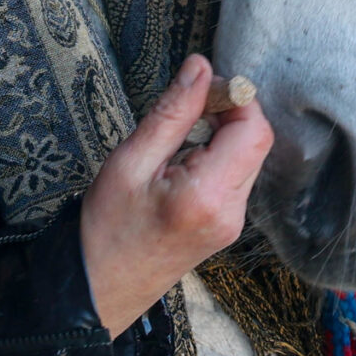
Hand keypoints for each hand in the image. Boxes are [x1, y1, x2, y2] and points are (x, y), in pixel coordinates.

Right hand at [77, 55, 272, 331]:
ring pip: (249, 157)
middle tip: (186, 111)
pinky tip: (183, 164)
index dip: (236, 98)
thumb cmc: (105, 228)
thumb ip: (172, 113)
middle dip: (230, 114)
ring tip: (177, 143)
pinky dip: (218, 157)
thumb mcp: (130, 161)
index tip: (201, 89)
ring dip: (223, 135)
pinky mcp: (228, 226)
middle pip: (257, 142)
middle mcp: (232, 211)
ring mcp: (234, 222)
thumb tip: (201, 66)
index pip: (253, 130)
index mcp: (207, 195)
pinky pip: (237, 177)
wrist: (99, 289)